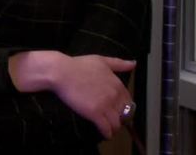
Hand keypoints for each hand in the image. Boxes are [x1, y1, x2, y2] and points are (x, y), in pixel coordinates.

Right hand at [9, 51, 134, 138]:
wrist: (62, 72)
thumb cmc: (79, 65)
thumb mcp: (101, 60)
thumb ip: (118, 63)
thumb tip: (134, 63)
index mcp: (117, 83)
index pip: (128, 100)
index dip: (124, 107)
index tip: (119, 110)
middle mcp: (114, 95)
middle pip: (124, 113)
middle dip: (120, 118)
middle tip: (113, 120)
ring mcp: (105, 105)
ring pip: (116, 123)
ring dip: (114, 128)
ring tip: (109, 129)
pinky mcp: (95, 114)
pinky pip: (106, 128)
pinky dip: (107, 133)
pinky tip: (105, 134)